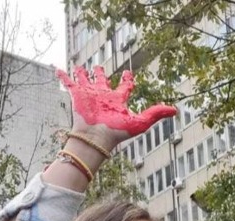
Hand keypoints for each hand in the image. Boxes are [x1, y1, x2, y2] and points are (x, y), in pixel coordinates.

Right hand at [56, 66, 176, 146]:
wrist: (95, 138)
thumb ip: (156, 114)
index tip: (128, 74)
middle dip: (101, 75)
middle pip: (102, 82)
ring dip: (83, 74)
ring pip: (86, 81)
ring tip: (80, 67)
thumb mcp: (140, 122)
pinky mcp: (77, 97)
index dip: (127, 80)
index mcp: (117, 101)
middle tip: (100, 67)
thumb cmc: (117, 132)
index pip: (124, 88)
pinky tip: (58, 69)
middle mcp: (103, 97)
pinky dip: (63, 76)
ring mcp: (90, 96)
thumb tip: (176, 110)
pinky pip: (69, 84)